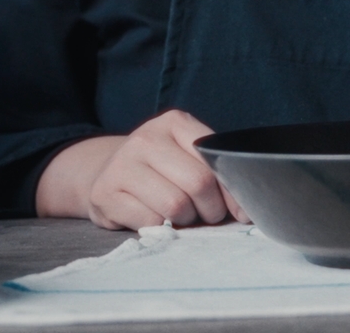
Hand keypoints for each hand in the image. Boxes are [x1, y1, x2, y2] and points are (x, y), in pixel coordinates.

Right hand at [36, 109, 249, 228]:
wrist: (107, 172)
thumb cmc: (161, 167)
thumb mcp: (187, 154)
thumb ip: (215, 171)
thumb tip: (246, 210)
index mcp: (175, 122)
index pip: (215, 158)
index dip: (232, 190)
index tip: (240, 210)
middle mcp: (146, 138)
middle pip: (198, 184)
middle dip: (211, 209)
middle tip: (208, 214)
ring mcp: (121, 165)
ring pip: (175, 206)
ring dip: (186, 220)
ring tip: (182, 215)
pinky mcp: (104, 194)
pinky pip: (150, 222)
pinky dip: (161, 227)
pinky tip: (156, 217)